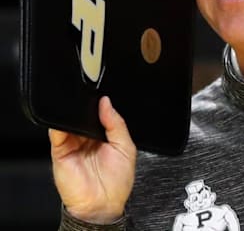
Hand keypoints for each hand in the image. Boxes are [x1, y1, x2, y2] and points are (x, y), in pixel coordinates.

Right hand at [49, 96, 136, 223]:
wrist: (103, 204)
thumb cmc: (117, 182)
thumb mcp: (126, 148)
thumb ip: (117, 124)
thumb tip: (107, 104)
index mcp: (104, 136)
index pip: (99, 114)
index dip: (101, 106)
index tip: (103, 99)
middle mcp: (88, 139)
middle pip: (84, 116)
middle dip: (88, 110)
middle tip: (94, 106)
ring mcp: (73, 144)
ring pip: (70, 121)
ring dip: (75, 115)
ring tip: (85, 117)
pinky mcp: (60, 151)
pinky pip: (56, 134)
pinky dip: (60, 125)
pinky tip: (69, 122)